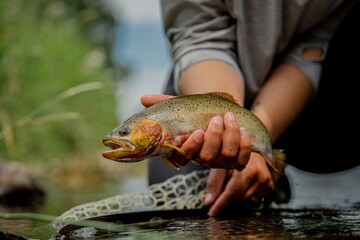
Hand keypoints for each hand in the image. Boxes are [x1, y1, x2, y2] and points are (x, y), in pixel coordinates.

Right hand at [141, 94, 272, 215]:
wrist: (222, 113)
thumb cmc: (198, 113)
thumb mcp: (181, 106)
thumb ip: (163, 103)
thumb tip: (143, 98)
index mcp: (185, 149)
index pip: (182, 158)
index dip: (190, 148)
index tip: (197, 132)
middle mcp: (202, 158)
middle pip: (207, 157)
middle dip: (214, 138)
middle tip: (217, 119)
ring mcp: (220, 161)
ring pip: (226, 156)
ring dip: (230, 136)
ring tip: (230, 118)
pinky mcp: (237, 161)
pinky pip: (242, 160)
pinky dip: (245, 145)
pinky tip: (243, 130)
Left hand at [204, 154, 274, 215]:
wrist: (251, 147)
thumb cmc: (233, 154)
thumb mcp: (221, 164)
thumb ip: (214, 183)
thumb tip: (207, 202)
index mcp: (247, 168)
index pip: (233, 192)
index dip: (221, 204)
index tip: (211, 212)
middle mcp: (260, 176)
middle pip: (239, 198)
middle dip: (225, 204)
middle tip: (213, 207)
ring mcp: (267, 182)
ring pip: (245, 200)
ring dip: (232, 201)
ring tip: (222, 197)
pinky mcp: (269, 186)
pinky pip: (252, 199)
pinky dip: (241, 198)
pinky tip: (235, 192)